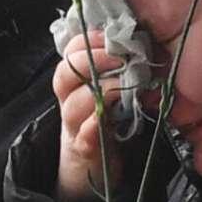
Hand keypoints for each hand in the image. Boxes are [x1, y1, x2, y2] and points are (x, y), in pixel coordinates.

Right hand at [54, 31, 127, 201]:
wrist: (97, 165)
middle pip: (64, 75)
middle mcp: (71, 100)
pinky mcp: (85, 149)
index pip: (71, 51)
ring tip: (119, 88)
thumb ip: (119, 64)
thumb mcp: (112, 86)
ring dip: (97, 93)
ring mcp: (75, 125)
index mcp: (77, 81)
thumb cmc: (109, 120)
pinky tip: (102, 120)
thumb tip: (137, 38)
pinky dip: (91, 126)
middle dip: (91, 62)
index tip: (110, 37)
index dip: (88, 40)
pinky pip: (83, 136)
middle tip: (119, 59)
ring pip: (72, 105)